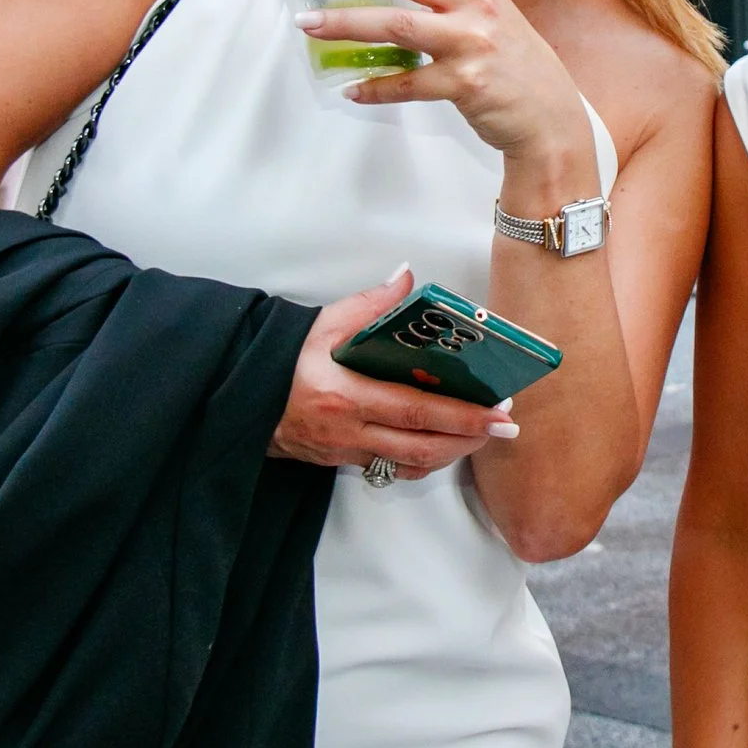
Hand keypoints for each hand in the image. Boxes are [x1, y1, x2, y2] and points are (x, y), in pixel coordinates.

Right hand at [270, 267, 520, 476]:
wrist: (242, 397)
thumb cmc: (285, 359)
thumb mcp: (324, 323)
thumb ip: (370, 303)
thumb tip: (407, 279)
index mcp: (345, 394)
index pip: (415, 409)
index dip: (461, 415)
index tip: (497, 411)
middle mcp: (348, 431)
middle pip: (421, 445)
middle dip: (469, 438)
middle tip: (505, 425)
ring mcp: (346, 451)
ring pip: (411, 463)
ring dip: (452, 452)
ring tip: (483, 433)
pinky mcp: (343, 461)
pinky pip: (393, 468)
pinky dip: (423, 460)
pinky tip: (443, 446)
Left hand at [294, 0, 592, 168]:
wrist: (550, 115)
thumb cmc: (511, 60)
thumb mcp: (488, 10)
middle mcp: (477, 4)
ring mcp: (472, 44)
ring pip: (397, 25)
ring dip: (346, 23)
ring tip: (309, 23)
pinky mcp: (466, 84)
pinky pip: (409, 84)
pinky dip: (375, 87)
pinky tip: (351, 89)